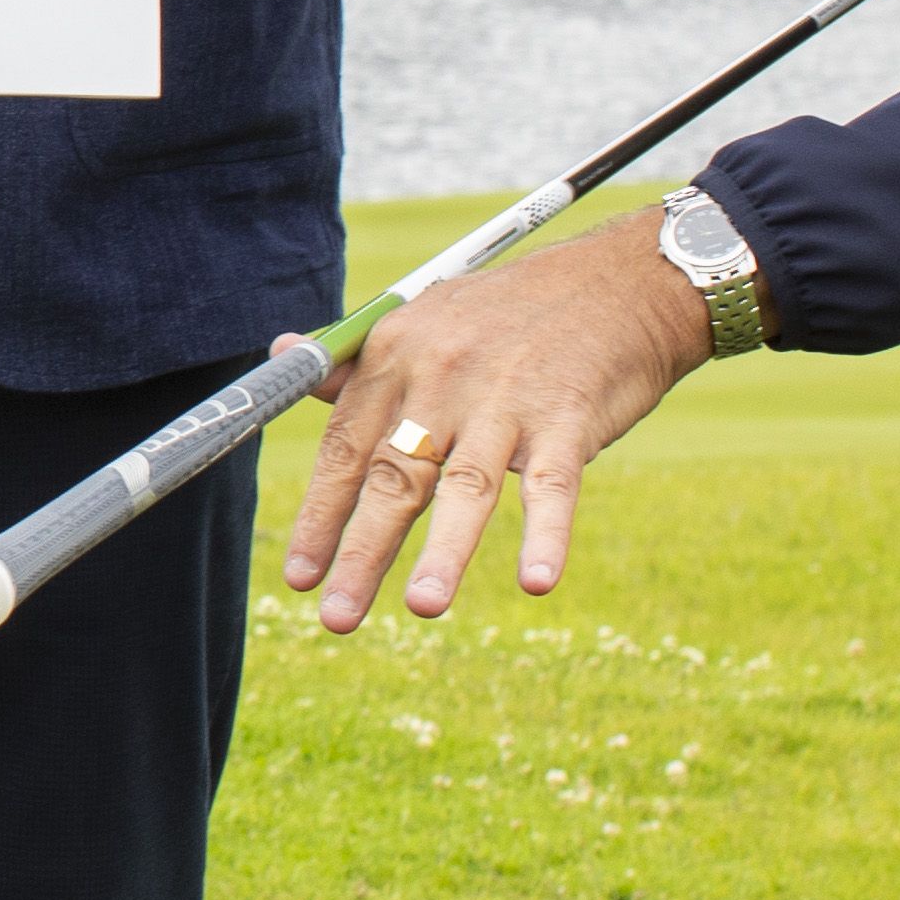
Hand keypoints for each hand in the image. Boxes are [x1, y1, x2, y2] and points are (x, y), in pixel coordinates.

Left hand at [282, 216, 708, 627]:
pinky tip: (538, 581)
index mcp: (398, 354)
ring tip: (422, 607)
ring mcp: (507, 398)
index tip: (300, 577)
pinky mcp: (568, 417)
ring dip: (445, 551)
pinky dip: (547, 534)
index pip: (346, 447)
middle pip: (394, 475)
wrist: (618, 283)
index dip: (321, 515)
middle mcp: (443, 375)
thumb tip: (282, 352)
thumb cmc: (511, 314)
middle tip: (337, 615)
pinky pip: (554, 485)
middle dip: (363, 549)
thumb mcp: (424, 320)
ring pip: (467, 485)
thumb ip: (356, 357)